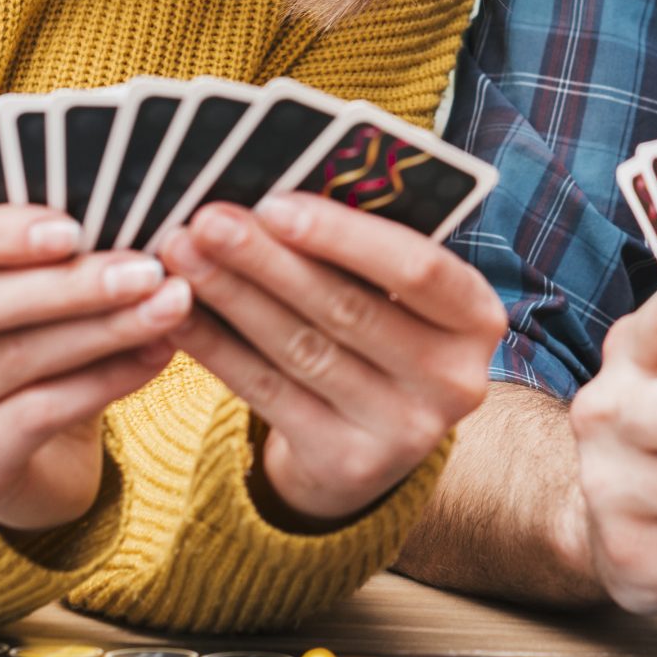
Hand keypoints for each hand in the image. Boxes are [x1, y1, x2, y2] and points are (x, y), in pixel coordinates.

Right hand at [0, 206, 189, 533]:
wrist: (36, 457)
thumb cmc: (37, 345)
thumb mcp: (37, 293)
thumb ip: (62, 255)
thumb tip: (139, 211)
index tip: (71, 228)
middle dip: (69, 285)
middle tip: (148, 269)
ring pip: (14, 358)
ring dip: (104, 328)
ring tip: (170, 305)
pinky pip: (38, 413)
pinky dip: (106, 379)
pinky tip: (156, 355)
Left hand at [159, 193, 507, 526]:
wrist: (378, 441)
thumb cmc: (385, 332)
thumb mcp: (402, 297)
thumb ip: (366, 250)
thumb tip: (275, 193)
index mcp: (477, 318)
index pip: (418, 268)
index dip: (344, 235)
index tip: (273, 202)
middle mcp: (453, 379)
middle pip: (348, 308)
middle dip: (268, 258)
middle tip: (207, 220)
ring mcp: (404, 431)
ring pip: (300, 349)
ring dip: (233, 295)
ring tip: (182, 253)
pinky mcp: (346, 462)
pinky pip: (268, 394)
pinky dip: (217, 347)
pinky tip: (179, 313)